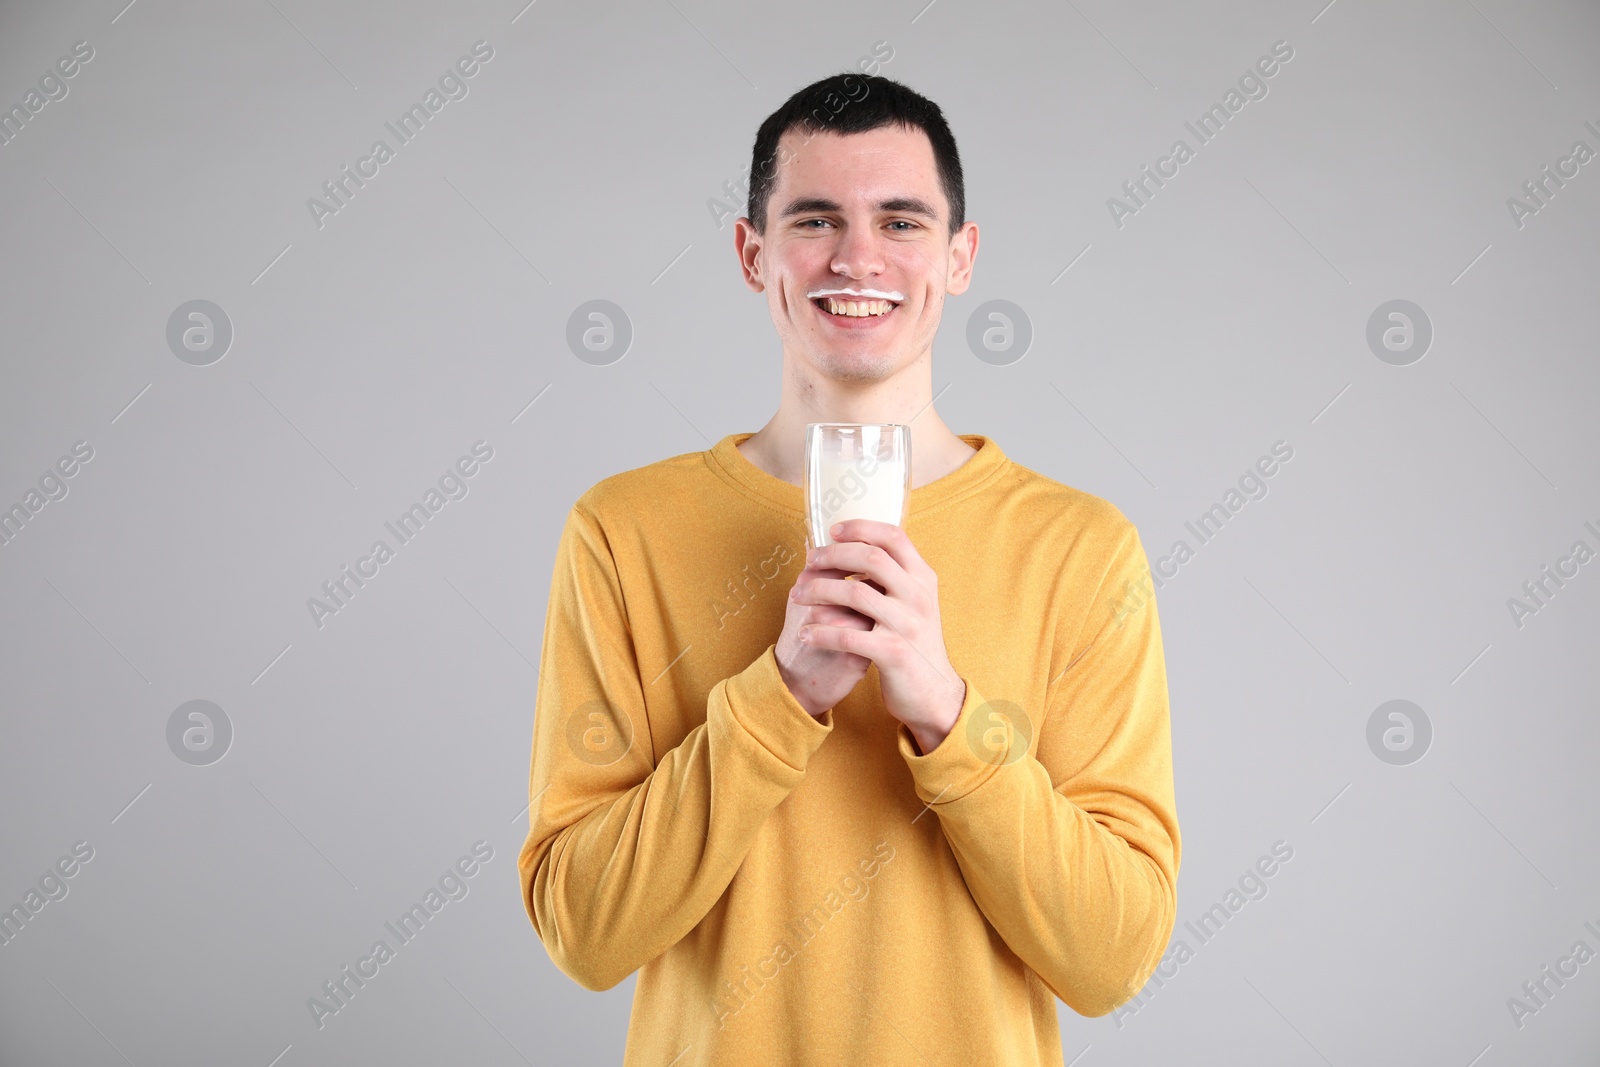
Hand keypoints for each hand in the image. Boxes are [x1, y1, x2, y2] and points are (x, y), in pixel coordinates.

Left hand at [790, 520, 964, 752]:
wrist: (934, 694)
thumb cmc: (915, 645)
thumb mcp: (914, 605)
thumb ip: (893, 578)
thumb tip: (854, 547)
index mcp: (923, 579)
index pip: (894, 537)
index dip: (861, 528)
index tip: (833, 530)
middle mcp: (919, 596)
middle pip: (871, 558)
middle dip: (833, 555)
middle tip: (809, 562)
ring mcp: (908, 624)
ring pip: (855, 593)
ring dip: (819, 591)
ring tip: (797, 596)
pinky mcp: (893, 653)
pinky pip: (848, 636)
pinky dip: (820, 632)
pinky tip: (804, 632)